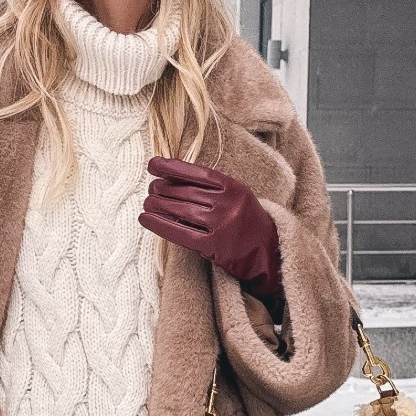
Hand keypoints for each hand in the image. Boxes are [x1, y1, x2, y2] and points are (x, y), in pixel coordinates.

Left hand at [139, 158, 282, 303]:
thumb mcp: (237, 196)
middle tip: (150, 188)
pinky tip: (145, 219)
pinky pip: (180, 233)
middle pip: (186, 192)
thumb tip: (172, 178)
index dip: (172, 167)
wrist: (269, 252)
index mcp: (234, 187)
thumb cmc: (247, 222)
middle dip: (162, 188)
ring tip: (146, 202)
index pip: (197, 173)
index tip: (153, 164)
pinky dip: (160, 225)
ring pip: (181, 210)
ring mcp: (221, 225)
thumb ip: (212, 188)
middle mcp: (228, 203)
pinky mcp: (214, 245)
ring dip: (158, 205)